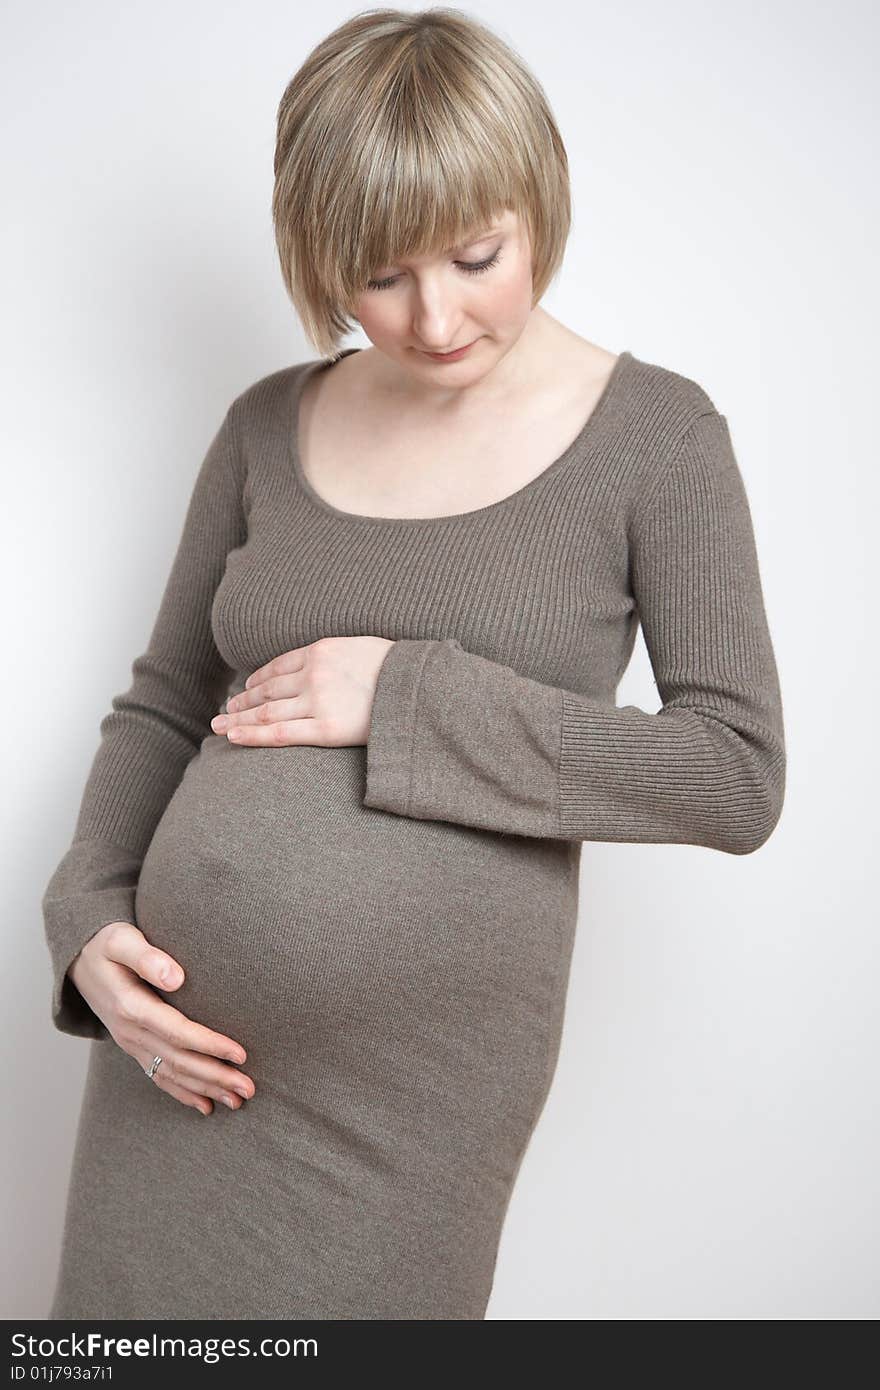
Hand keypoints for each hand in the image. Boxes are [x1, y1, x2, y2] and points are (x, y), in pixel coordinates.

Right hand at [68, 922, 254, 1115]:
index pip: (178, 1032)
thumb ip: (146, 957)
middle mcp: (130, 1032)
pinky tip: (206, 1106)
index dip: (210, 1045)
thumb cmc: (106, 943)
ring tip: (238, 1101)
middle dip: (215, 1076)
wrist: (79, 958)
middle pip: (179, 1061)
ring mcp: (131, 1043)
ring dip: (206, 1090)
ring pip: (171, 1074)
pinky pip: (158, 1077)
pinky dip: (183, 1093)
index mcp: (131, 1007)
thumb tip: (176, 977)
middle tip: (249, 1088)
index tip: (241, 1054)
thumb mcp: (120, 940)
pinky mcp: (133, 1047)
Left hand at [210, 635, 394, 746]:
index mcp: (321, 650)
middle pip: (267, 690)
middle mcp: (314, 674)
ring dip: (239, 719)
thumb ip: (338, 656)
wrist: (421, 688)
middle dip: (242, 702)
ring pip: (267, 712)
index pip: (278, 667)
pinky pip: (280, 733)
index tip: (246, 690)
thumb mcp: (363, 647)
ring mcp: (318, 701)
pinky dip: (253, 735)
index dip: (257, 680)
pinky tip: (234, 738)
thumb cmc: (399, 670)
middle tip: (224, 711)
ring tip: (221, 726)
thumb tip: (326, 664)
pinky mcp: (327, 729)